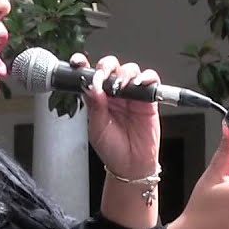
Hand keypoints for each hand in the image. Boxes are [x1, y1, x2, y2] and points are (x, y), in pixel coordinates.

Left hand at [70, 53, 160, 178]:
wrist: (130, 166)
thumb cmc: (112, 149)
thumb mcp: (96, 129)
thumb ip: (95, 107)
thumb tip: (92, 86)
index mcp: (98, 97)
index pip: (90, 75)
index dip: (83, 64)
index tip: (77, 62)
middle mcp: (114, 93)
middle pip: (111, 67)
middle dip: (106, 67)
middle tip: (103, 78)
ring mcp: (132, 94)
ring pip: (130, 69)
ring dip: (125, 74)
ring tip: (121, 87)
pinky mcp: (149, 99)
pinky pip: (151, 80)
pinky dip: (146, 77)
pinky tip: (139, 84)